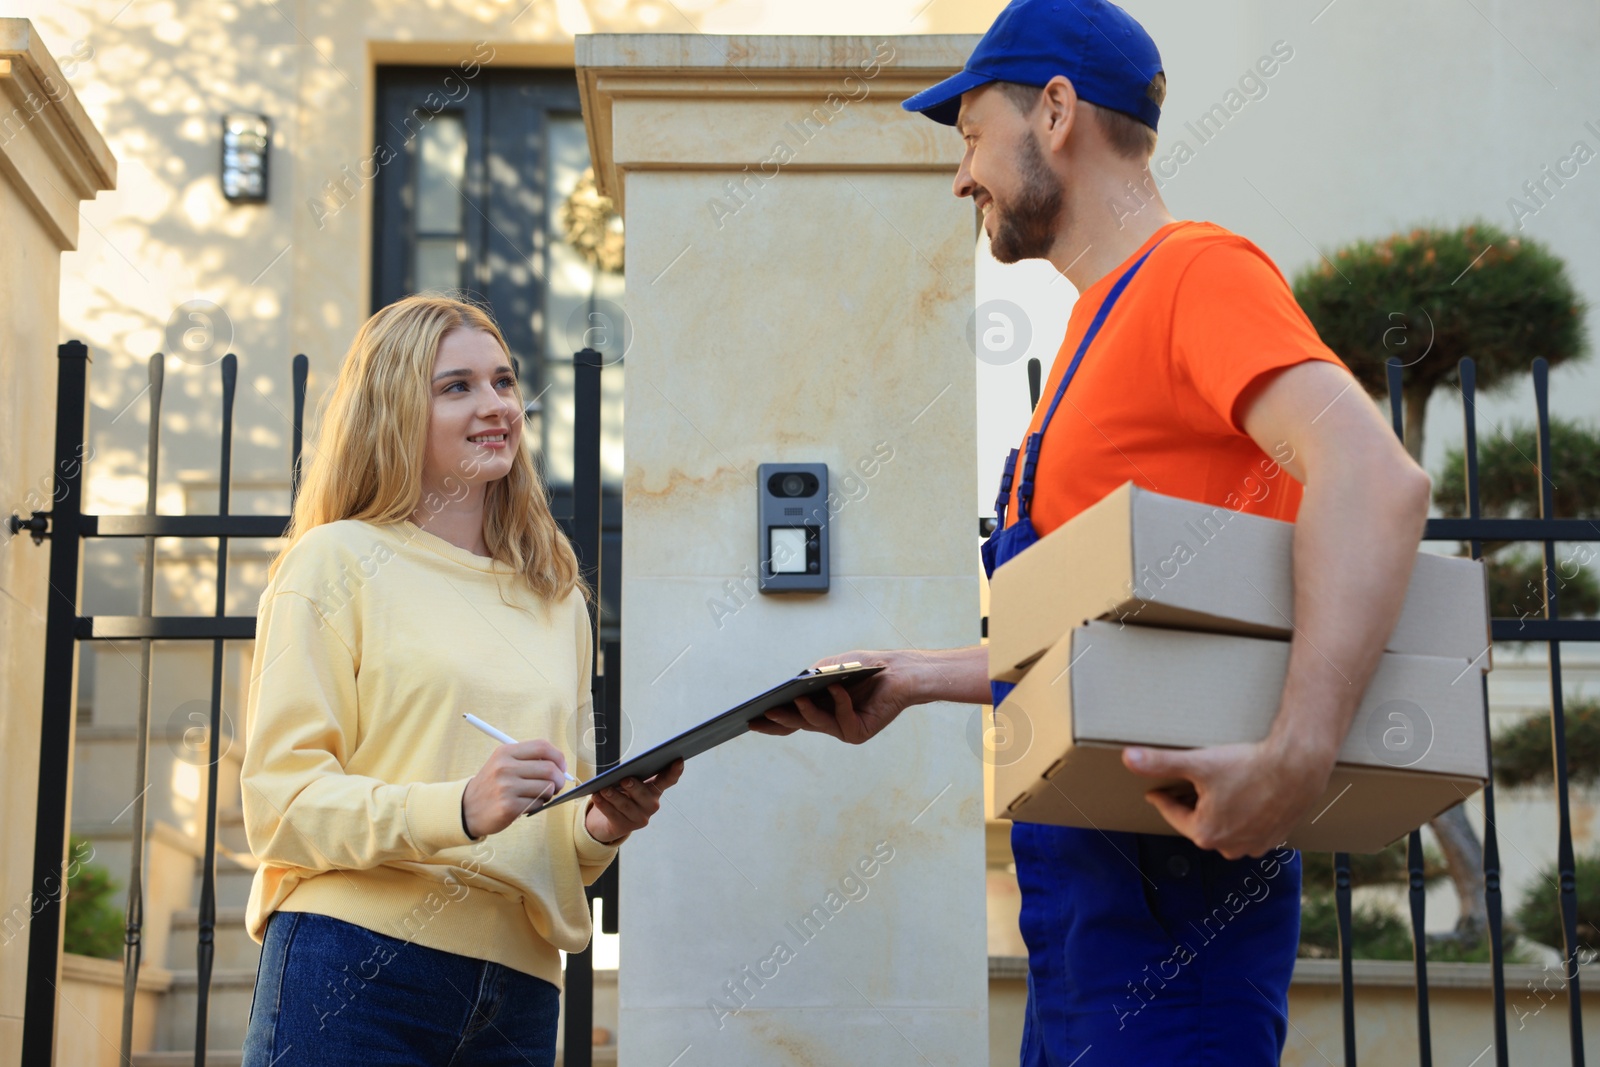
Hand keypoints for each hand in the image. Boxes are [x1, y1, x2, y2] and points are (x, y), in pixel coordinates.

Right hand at [462, 739, 571, 837]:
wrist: (467, 808)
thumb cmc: (493, 785)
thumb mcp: (503, 764)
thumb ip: (529, 761)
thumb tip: (561, 767)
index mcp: (505, 752)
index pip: (542, 747)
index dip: (558, 757)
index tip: (561, 767)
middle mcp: (505, 767)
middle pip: (549, 768)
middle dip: (559, 779)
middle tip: (556, 786)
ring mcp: (506, 787)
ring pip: (546, 787)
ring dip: (549, 794)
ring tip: (539, 796)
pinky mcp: (508, 806)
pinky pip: (538, 804)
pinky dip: (539, 806)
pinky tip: (527, 805)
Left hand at [584, 759, 684, 843]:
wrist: (611, 819)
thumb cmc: (623, 794)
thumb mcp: (630, 783)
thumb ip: (632, 775)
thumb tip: (623, 771)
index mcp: (655, 790)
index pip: (668, 780)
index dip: (674, 771)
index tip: (678, 760)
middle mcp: (651, 805)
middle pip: (644, 795)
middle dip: (634, 787)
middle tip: (625, 779)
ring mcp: (640, 818)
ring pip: (626, 806)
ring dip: (614, 797)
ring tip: (603, 789)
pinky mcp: (626, 827)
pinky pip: (613, 815)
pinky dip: (604, 805)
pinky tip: (597, 797)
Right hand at [751, 650, 921, 744]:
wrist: (899, 671)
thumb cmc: (864, 668)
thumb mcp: (830, 667)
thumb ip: (810, 676)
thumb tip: (795, 684)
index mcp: (819, 708)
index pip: (790, 720)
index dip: (770, 723)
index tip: (750, 719)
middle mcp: (829, 722)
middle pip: (799, 724)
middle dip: (780, 720)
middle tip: (763, 715)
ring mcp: (843, 728)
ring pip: (817, 724)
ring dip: (806, 713)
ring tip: (795, 702)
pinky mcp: (859, 732)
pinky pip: (843, 719)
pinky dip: (840, 702)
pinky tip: (837, 688)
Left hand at [1122, 738, 1333, 859]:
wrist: (1298, 767)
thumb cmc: (1248, 766)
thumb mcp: (1199, 763)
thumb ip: (1160, 763)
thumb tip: (1127, 758)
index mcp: (1205, 833)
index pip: (1173, 813)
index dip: (1162, 798)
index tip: (1155, 790)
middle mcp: (1229, 848)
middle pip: (1199, 823)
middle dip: (1191, 805)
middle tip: (1187, 786)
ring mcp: (1253, 846)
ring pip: (1224, 828)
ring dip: (1217, 813)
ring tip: (1216, 791)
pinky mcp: (1274, 839)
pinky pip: (1247, 830)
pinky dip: (1241, 817)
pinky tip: (1243, 800)